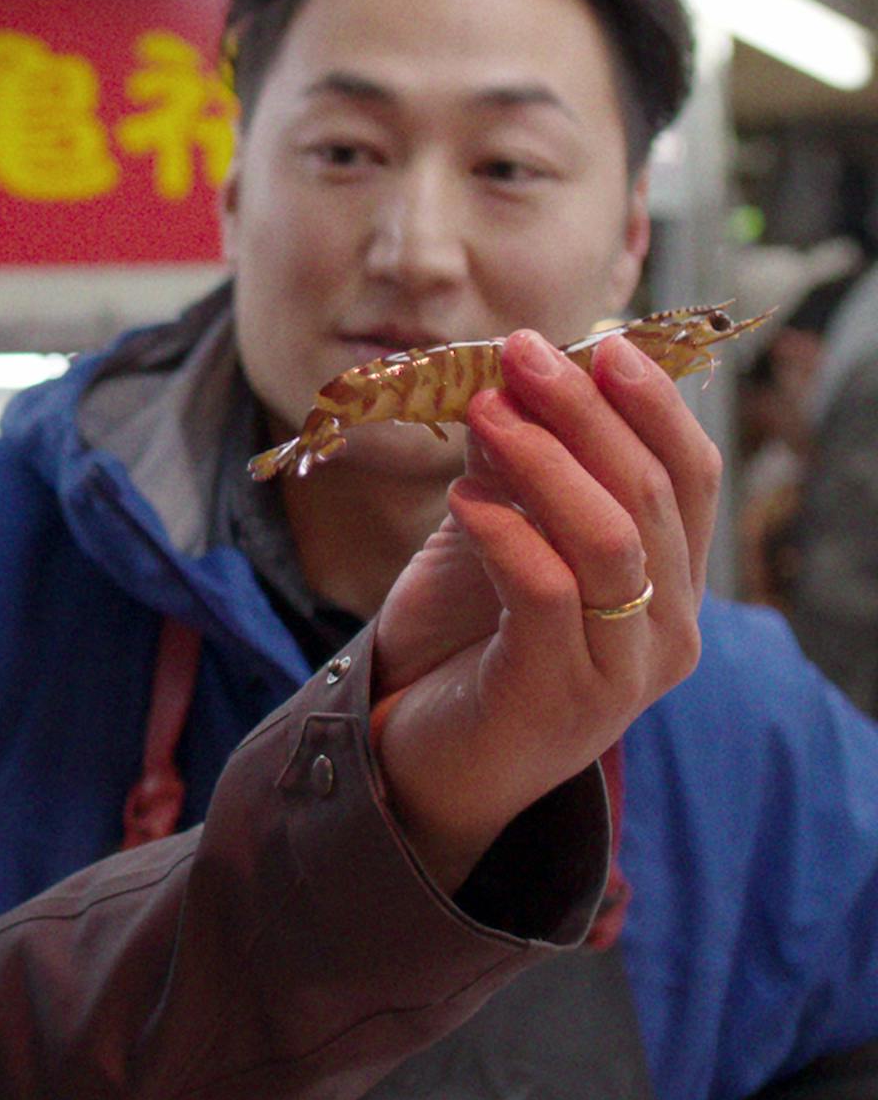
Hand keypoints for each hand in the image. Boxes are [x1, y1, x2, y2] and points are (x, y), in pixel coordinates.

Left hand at [371, 329, 711, 892]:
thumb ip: (510, 468)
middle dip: (588, 410)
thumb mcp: (490, 537)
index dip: (649, 401)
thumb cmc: (460, 643)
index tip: (595, 339)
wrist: (410, 760)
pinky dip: (507, 532)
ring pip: (611, 539)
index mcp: (668, 585)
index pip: (688, 474)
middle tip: (523, 352)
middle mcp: (666, 630)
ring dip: (547, 458)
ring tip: (486, 409)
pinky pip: (548, 593)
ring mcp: (620, 671)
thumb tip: (510, 378)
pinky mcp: (557, 698)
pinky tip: (462, 496)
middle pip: (652, 493)